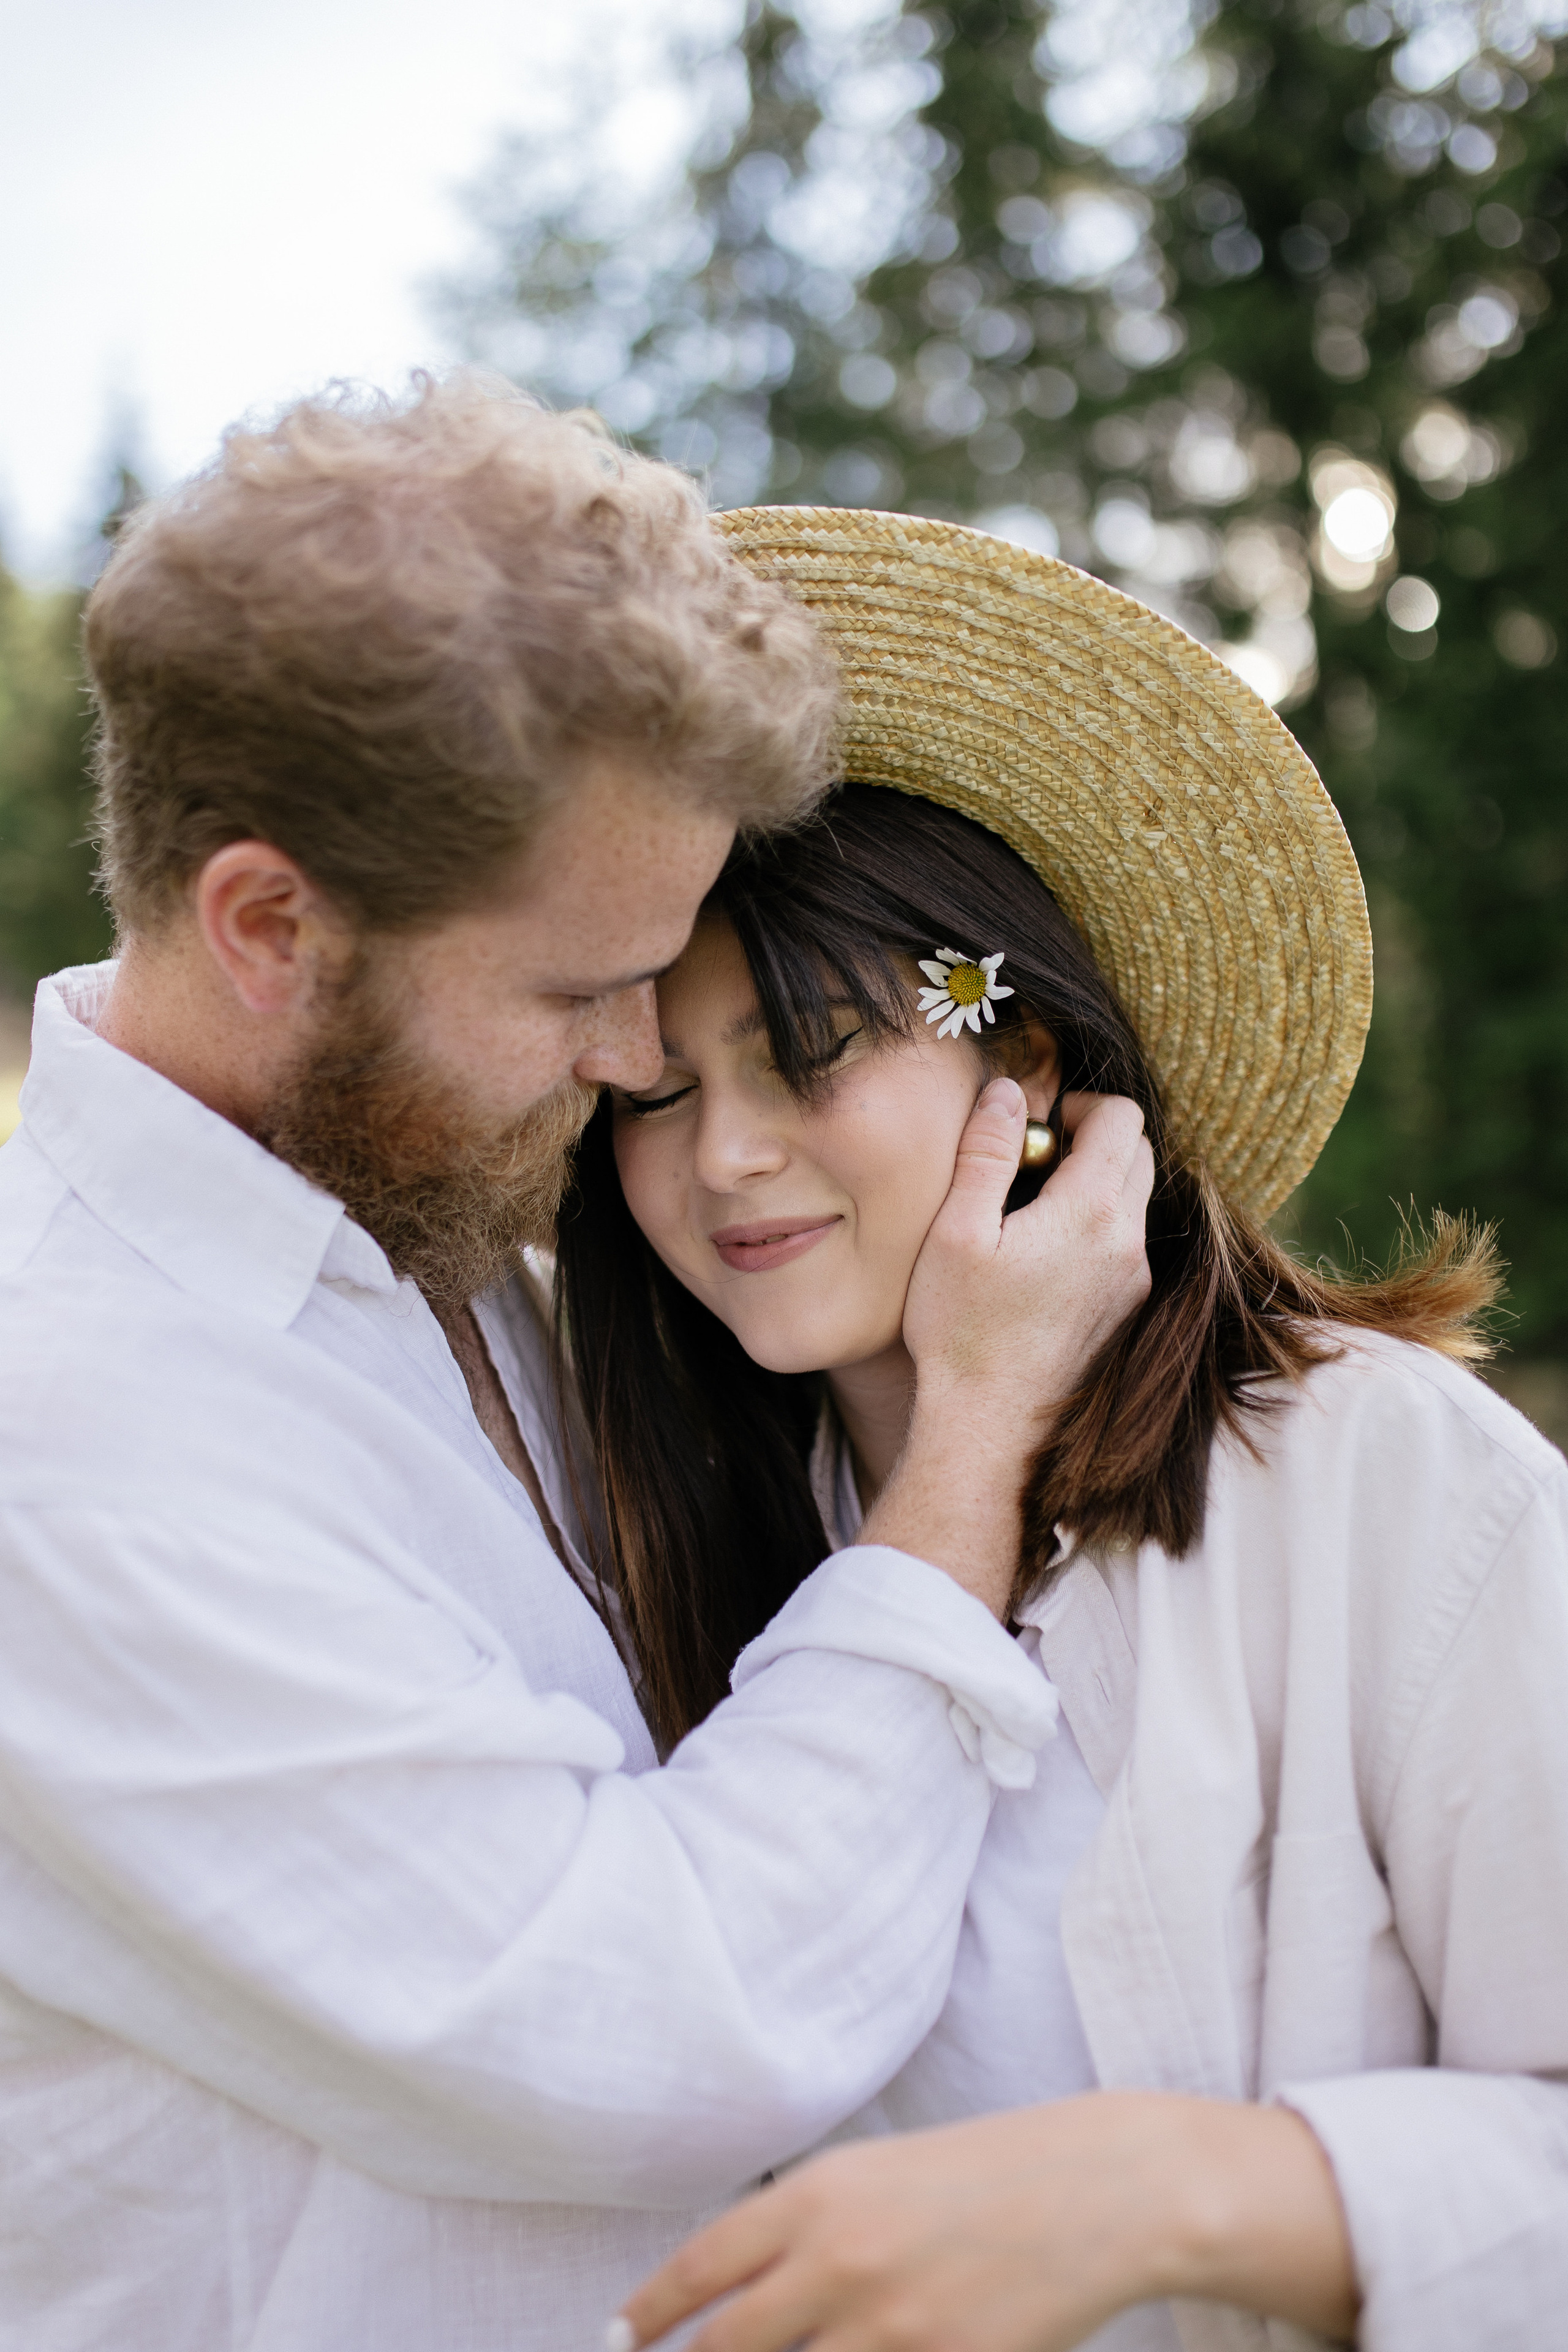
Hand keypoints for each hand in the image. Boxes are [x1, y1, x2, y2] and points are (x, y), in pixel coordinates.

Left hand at [612, 2094, 1358, 2351]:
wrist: (1098, 2189)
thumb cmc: (983, 2175)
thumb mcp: (877, 2175)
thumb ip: (802, 2228)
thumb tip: (733, 2291)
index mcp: (818, 2197)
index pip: (701, 2268)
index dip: (650, 2313)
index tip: (621, 2340)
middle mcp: (839, 2262)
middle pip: (727, 2346)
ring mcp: (890, 2328)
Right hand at [861, 1083, 1151, 1612]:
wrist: (988, 1429)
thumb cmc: (960, 1330)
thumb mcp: (956, 1230)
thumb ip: (988, 1151)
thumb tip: (1010, 1091)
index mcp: (1091, 1212)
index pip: (1122, 1118)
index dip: (1081, 1105)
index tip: (1039, 1125)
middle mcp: (1128, 1244)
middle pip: (1139, 1155)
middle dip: (1094, 1140)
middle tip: (1035, 1160)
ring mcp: (1132, 1284)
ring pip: (1135, 1203)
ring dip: (1097, 1185)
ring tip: (1035, 1209)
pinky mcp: (1125, 1314)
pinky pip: (1126, 1247)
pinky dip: (1098, 1230)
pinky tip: (1044, 1257)